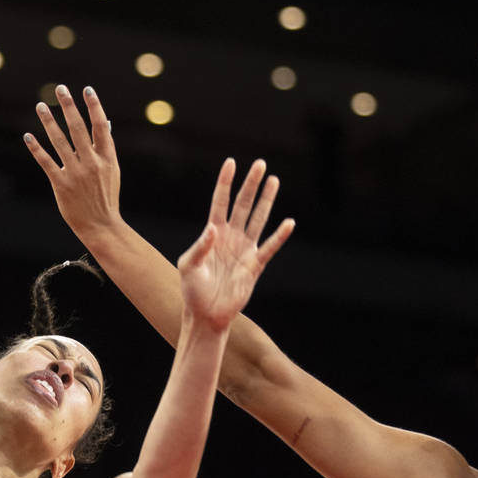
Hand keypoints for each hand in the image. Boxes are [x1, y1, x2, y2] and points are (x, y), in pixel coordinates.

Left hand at [25, 85, 120, 240]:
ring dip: (49, 121)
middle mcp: (92, 163)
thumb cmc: (106, 196)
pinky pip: (46, 162)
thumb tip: (104, 123)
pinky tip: (28, 136)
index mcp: (107, 158)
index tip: (86, 90)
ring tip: (41, 106)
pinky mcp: (61, 185)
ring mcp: (76, 173)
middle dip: (69, 106)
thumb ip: (106, 148)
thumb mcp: (112, 171)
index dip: (94, 106)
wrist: (101, 226)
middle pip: (78, 128)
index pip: (100, 126)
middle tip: (60, 88)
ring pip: (60, 142)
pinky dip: (36, 148)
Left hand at [177, 159, 293, 331]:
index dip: (225, 183)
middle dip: (251, 185)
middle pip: (243, 205)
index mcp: (212, 234)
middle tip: (260, 164)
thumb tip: (213, 228)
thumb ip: (199, 247)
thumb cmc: (192, 291)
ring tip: (274, 180)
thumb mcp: (188, 266)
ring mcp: (244, 250)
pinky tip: (289, 222)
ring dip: (266, 200)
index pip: (220, 202)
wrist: (206, 315)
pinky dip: (280, 236)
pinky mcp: (254, 266)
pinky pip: (270, 248)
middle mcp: (230, 237)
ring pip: (258, 219)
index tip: (231, 162)